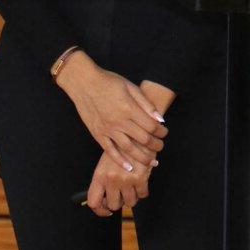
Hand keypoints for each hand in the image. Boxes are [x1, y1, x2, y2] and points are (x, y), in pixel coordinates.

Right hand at [56, 51, 166, 170]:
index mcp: (129, 109)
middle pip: (142, 139)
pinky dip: (119, 160)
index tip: (165, 133)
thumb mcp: (131, 86)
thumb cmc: (109, 82)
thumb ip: (146, 104)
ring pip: (128, 148)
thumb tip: (160, 119)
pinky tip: (128, 167)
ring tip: (151, 162)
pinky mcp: (97, 134)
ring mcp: (107, 129)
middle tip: (161, 147)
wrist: (84, 83)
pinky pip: (109, 150)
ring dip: (142, 157)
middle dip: (155, 146)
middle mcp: (119, 122)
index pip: (151, 126)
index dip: (161, 132)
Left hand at [86, 150, 151, 216]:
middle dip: (120, 202)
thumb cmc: (122, 146)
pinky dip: (143, 192)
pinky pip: (142, 194)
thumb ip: (104, 178)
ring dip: (132, 197)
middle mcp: (111, 179)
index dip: (100, 210)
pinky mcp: (141, 178)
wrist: (138, 134)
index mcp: (100, 175)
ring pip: (130, 202)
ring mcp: (126, 180)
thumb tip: (105, 196)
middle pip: (114, 205)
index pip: (94, 202)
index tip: (106, 210)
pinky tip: (142, 184)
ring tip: (134, 189)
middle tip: (123, 195)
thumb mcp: (107, 161)